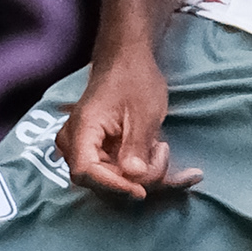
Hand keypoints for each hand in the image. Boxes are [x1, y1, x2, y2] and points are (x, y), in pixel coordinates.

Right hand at [57, 49, 200, 202]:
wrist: (127, 60)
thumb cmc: (133, 78)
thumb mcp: (143, 113)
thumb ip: (136, 145)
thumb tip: (134, 177)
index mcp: (81, 130)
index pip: (86, 172)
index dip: (113, 186)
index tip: (140, 190)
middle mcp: (76, 144)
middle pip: (101, 181)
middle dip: (136, 179)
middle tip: (163, 152)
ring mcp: (88, 149)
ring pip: (114, 179)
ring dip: (145, 175)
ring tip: (163, 147)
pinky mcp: (102, 152)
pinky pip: (121, 171)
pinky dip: (147, 171)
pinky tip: (175, 167)